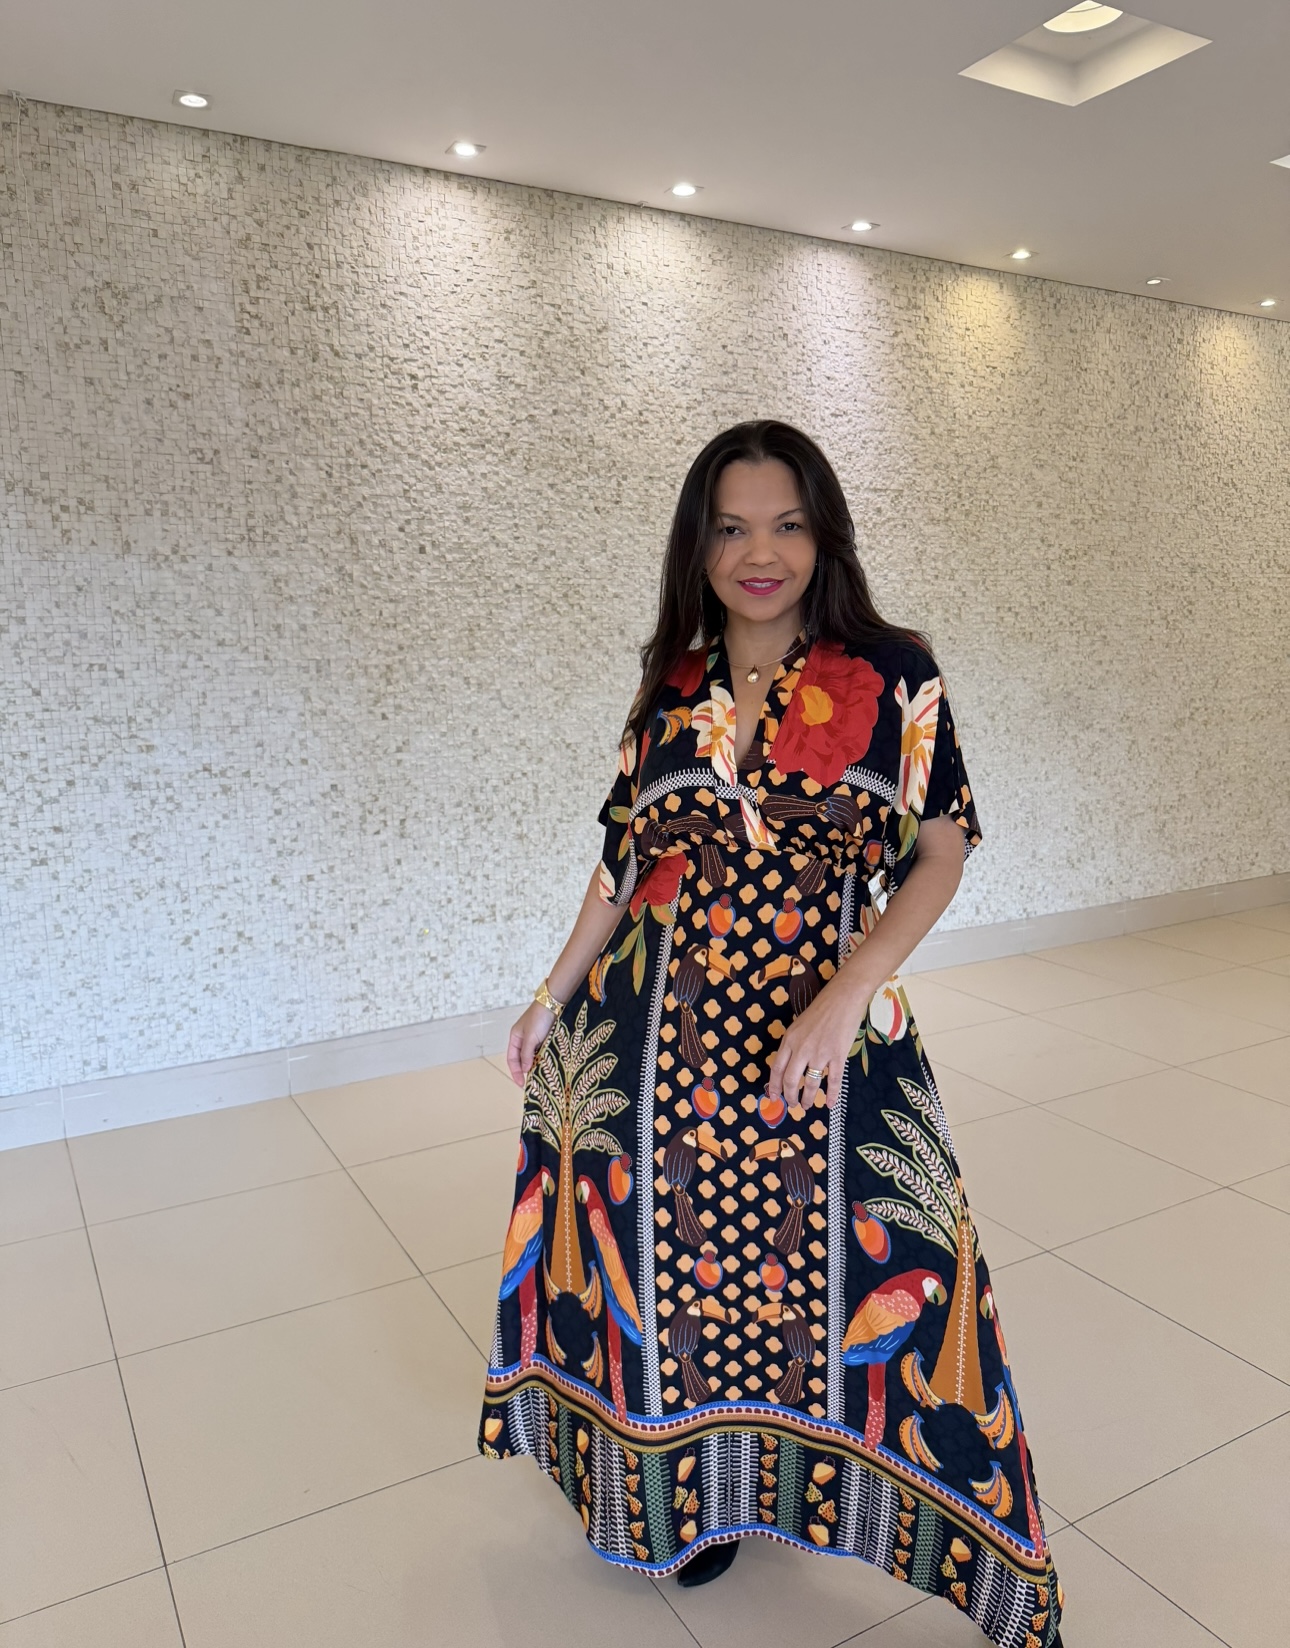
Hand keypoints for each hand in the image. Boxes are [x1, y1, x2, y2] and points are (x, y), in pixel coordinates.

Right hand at [507, 1002, 555, 1085]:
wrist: (554, 1003)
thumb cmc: (539, 1018)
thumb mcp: (531, 1037)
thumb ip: (527, 1054)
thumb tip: (525, 1069)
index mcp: (515, 1038)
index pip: (512, 1059)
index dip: (516, 1072)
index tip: (521, 1084)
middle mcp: (524, 1039)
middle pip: (522, 1059)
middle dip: (525, 1071)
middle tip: (532, 1084)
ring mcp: (535, 1039)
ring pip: (533, 1057)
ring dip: (536, 1066)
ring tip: (540, 1078)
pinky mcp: (546, 1038)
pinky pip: (543, 1053)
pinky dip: (544, 1060)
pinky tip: (548, 1067)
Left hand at [767, 971, 874, 1110]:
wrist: (843, 997)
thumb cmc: (822, 1008)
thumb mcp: (799, 1024)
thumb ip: (794, 1044)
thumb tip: (790, 1064)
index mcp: (790, 1039)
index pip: (777, 1068)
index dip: (774, 1085)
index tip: (774, 1097)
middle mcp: (802, 1048)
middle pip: (791, 1080)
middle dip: (790, 1096)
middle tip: (793, 1105)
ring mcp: (820, 1053)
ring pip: (811, 1084)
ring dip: (809, 1099)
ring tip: (807, 1106)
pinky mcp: (838, 1055)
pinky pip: (834, 1080)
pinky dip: (832, 1095)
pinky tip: (831, 1104)